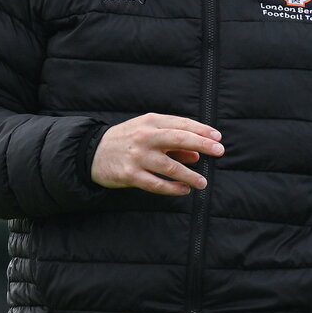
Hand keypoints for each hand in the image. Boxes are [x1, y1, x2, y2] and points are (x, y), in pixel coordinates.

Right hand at [90, 113, 223, 195]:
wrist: (92, 152)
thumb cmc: (127, 141)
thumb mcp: (148, 133)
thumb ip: (172, 142)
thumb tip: (198, 154)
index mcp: (150, 122)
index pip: (181, 124)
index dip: (201, 130)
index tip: (217, 137)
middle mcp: (144, 137)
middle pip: (178, 139)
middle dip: (202, 144)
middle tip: (220, 151)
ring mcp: (137, 157)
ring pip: (170, 166)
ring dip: (190, 175)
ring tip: (203, 182)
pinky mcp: (131, 175)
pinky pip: (157, 184)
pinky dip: (173, 188)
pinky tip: (184, 190)